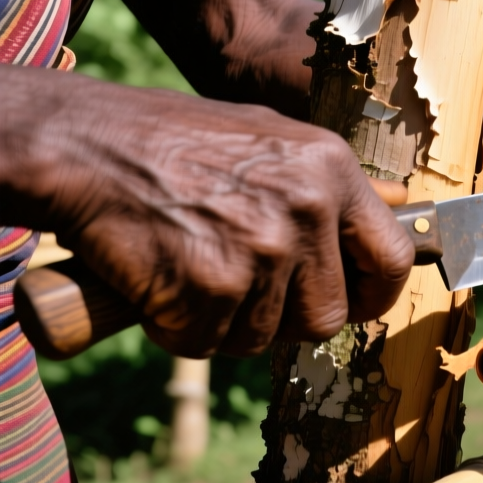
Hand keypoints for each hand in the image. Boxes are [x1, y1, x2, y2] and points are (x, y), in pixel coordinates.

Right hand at [0, 67, 414, 357]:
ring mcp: (261, 251)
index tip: (354, 304)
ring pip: (264, 337)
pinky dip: (178, 328)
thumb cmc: (172, 142)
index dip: (376, 295)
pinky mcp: (212, 288)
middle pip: (327, 316)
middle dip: (286, 319)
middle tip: (242, 292)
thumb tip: (398, 209)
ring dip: (225, 323)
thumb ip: (326, 185)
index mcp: (331, 170)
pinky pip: (207, 342)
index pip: (394, 259)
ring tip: (190, 271)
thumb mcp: (269, 139)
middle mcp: (308, 210)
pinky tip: (160, 283)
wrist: (83, 145)